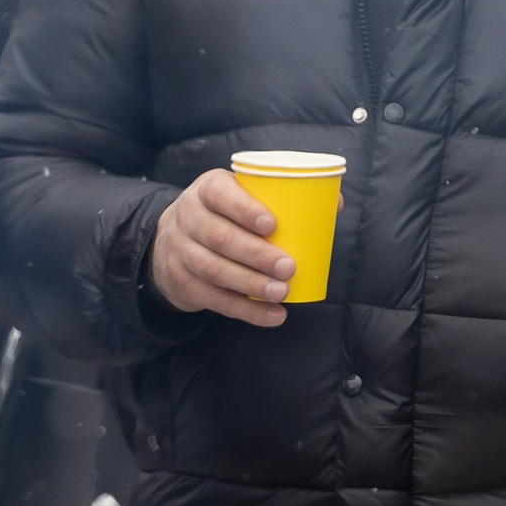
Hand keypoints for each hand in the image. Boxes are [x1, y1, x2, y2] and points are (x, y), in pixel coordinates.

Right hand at [149, 169, 293, 326]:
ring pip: (214, 270)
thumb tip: (335, 204)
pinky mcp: (183, 283)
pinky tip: (272, 315)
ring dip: (251, 284)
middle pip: (219, 237)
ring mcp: (181, 252)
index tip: (272, 225)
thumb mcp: (237, 195)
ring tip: (281, 291)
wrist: (170, 241)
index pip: (220, 194)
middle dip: (256, 255)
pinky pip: (215, 299)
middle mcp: (188, 218)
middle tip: (288, 267)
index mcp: (207, 190)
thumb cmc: (222, 214)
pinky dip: (247, 311)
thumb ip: (280, 197)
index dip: (244, 209)